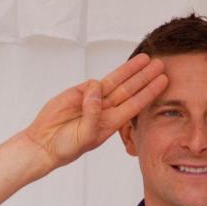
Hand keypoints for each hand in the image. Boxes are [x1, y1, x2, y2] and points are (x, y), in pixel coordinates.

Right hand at [22, 53, 167, 170]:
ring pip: (115, 81)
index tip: (163, 81)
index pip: (135, 104)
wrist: (43, 143)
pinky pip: (92, 84)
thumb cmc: (66, 146)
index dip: (149, 92)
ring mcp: (92, 100)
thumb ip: (92, 114)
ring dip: (130, 70)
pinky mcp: (78, 92)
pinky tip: (88, 93)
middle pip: (129, 89)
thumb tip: (96, 88)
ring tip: (145, 59)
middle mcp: (105, 110)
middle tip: (161, 64)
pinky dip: (94, 86)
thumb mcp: (84, 136)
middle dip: (145, 77)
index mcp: (111, 123)